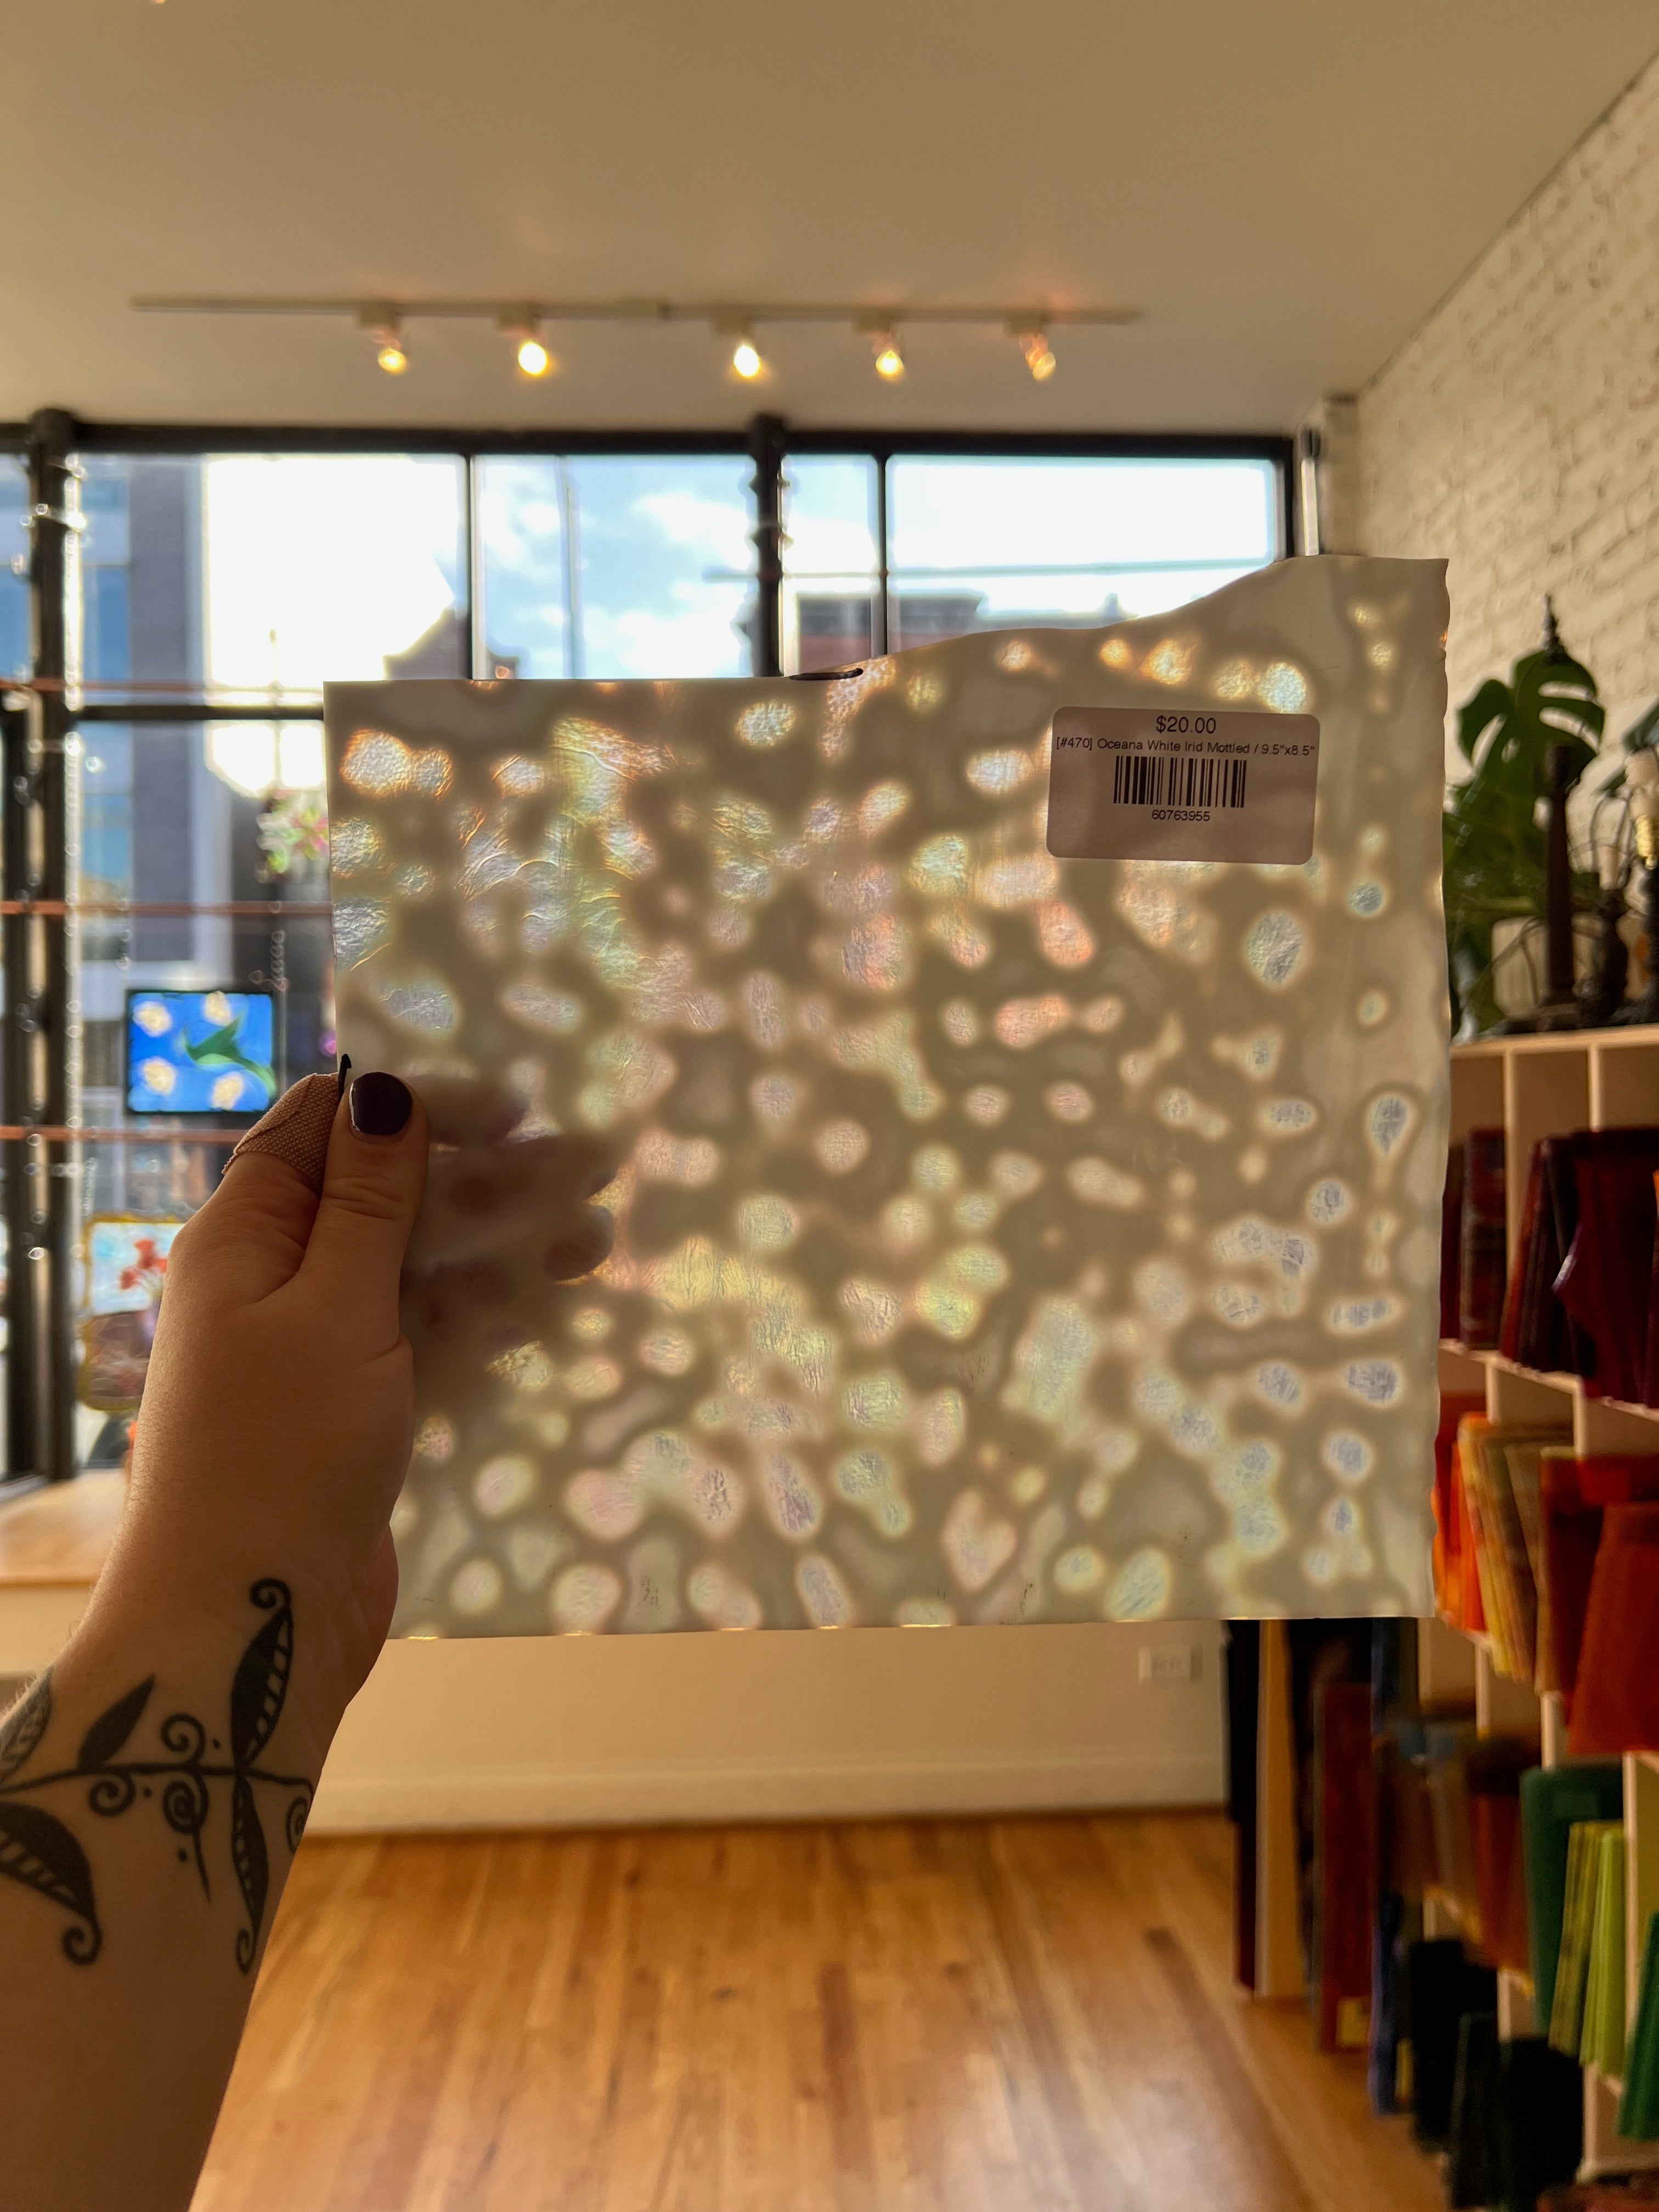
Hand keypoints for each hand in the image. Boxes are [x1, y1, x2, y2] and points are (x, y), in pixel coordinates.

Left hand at [90, 1069, 615, 1757]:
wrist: (249, 1620)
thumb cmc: (279, 1451)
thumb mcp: (332, 1306)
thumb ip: (370, 1201)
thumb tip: (383, 1089)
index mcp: (244, 1235)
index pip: (324, 1127)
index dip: (413, 1106)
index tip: (514, 1109)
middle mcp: (275, 1279)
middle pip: (389, 1197)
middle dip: (486, 1178)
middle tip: (593, 1170)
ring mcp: (318, 1348)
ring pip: (420, 1270)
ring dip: (503, 1251)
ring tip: (597, 1244)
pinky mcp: (357, 1408)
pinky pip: (428, 1337)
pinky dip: (486, 1318)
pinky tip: (551, 1311)